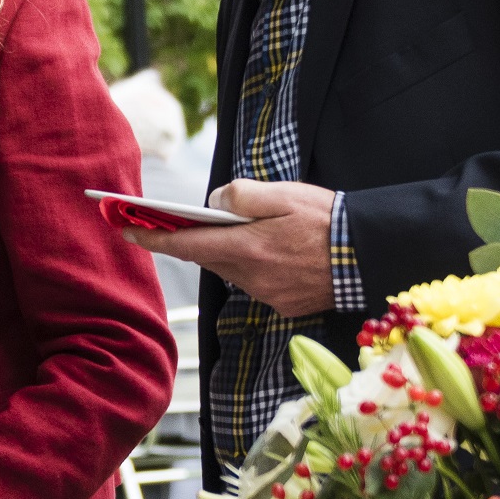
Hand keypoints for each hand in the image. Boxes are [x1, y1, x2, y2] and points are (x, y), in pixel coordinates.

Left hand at [128, 178, 338, 317]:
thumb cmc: (330, 219)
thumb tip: (213, 202)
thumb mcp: (284, 194)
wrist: (373, 255)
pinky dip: (255, 266)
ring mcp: (268, 294)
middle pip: (208, 258)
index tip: (125, 230)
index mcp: (247, 248)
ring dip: (228, 252)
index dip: (152, 237)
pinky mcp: (285, 304)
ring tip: (241, 231)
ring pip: (232, 271)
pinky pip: (257, 283)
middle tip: (171, 223)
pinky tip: (275, 252)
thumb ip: (242, 195)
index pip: (186, 244)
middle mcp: (252, 277)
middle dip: (190, 241)